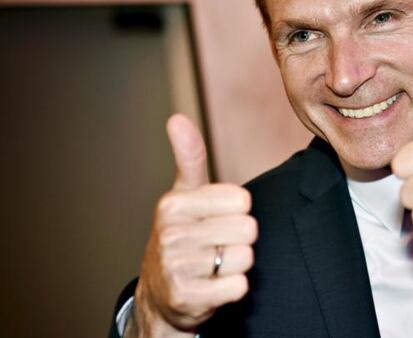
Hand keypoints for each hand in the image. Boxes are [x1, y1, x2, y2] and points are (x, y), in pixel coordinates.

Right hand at [128, 115, 256, 336]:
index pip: (242, 200)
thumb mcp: (184, 194)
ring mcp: (176, 267)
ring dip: (235, 265)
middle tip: (216, 245)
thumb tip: (177, 118)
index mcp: (174, 204)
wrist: (161, 294)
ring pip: (245, 258)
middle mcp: (171, 234)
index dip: (238, 211)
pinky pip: (239, 286)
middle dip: (239, 239)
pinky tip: (213, 285)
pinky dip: (233, 288)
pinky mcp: (187, 298)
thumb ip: (189, 156)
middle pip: (248, 229)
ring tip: (213, 266)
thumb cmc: (182, 236)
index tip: (217, 219)